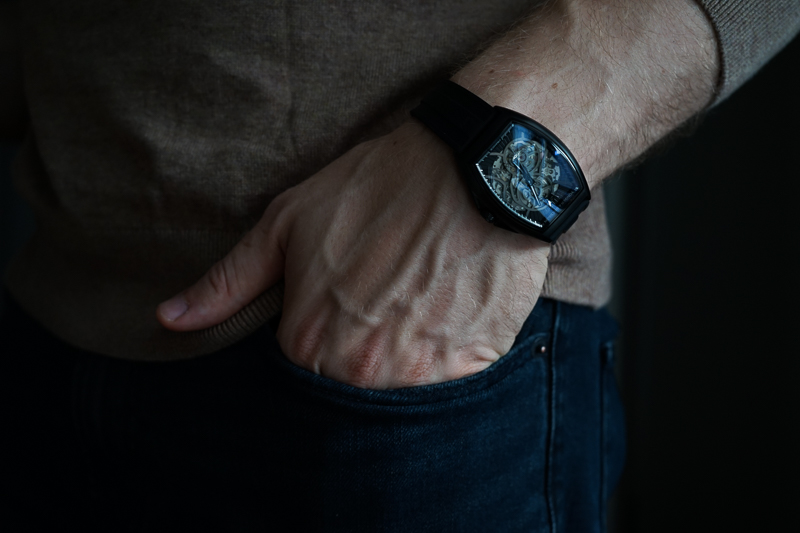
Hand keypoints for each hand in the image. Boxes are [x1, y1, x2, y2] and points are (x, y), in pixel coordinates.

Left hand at [157, 121, 548, 388]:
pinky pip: (451, 387)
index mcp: (310, 342)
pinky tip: (448, 311)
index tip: (341, 305)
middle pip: (349, 389)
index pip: (299, 374)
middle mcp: (362, 373)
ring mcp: (422, 374)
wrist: (476, 168)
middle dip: (360, 354)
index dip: (318, 336)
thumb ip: (229, 282)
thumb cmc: (378, 187)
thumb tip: (168, 320)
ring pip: (401, 392)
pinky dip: (448, 358)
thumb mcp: (289, 222)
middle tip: (383, 303)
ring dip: (406, 360)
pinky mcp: (474, 365)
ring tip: (416, 304)